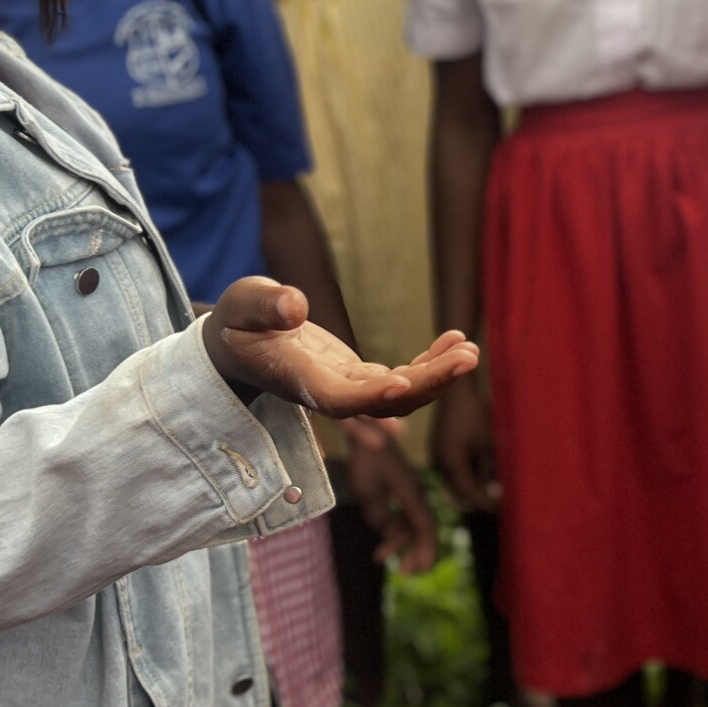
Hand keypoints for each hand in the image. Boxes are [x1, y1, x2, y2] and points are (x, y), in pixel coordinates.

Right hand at [201, 278, 478, 418]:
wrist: (237, 348)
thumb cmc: (237, 322)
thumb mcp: (242, 304)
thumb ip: (264, 305)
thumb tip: (296, 306)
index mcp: (299, 380)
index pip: (339, 399)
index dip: (370, 395)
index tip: (403, 382)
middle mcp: (328, 392)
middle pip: (384, 402)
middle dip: (428, 384)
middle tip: (467, 358)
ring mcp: (347, 387)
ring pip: (399, 395)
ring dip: (437, 376)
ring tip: (470, 350)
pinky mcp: (358, 376)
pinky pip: (401, 379)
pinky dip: (429, 363)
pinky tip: (455, 341)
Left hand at [341, 421, 439, 574]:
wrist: (365, 429)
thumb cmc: (365, 458)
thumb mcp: (367, 491)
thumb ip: (379, 516)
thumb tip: (388, 535)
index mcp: (411, 493)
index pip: (426, 527)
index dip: (426, 550)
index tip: (420, 569)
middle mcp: (415, 493)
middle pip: (422, 529)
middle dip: (416, 552)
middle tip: (404, 572)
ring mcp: (408, 490)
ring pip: (410, 524)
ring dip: (399, 542)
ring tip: (380, 557)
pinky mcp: (399, 488)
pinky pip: (402, 514)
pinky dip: (394, 530)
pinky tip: (382, 542)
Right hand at [434, 371, 501, 511]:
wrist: (456, 387)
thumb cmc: (475, 413)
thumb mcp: (487, 443)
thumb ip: (489, 470)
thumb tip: (495, 495)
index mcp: (452, 462)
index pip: (468, 493)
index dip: (485, 502)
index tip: (500, 506)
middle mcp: (440, 463)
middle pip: (460, 493)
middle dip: (478, 497)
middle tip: (498, 498)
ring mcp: (437, 456)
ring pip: (455, 483)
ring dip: (472, 487)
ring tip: (493, 484)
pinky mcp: (438, 449)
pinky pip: (452, 471)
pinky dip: (466, 475)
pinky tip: (481, 469)